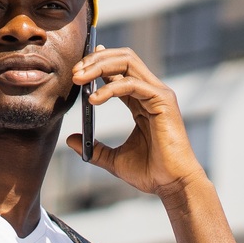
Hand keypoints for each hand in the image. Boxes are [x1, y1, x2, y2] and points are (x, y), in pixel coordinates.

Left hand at [66, 47, 206, 199]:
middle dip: (96, 59)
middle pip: (123, 58)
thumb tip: (71, 140)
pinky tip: (94, 99)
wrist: (172, 184)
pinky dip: (110, 88)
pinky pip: (132, 84)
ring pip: (127, 62)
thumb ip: (95, 148)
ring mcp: (159, 94)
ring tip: (79, 78)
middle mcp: (151, 92)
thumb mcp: (114, 159)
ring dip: (99, 66)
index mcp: (142, 100)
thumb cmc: (151, 172)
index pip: (120, 70)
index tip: (78, 66)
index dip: (99, 62)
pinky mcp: (163, 101)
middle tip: (74, 73)